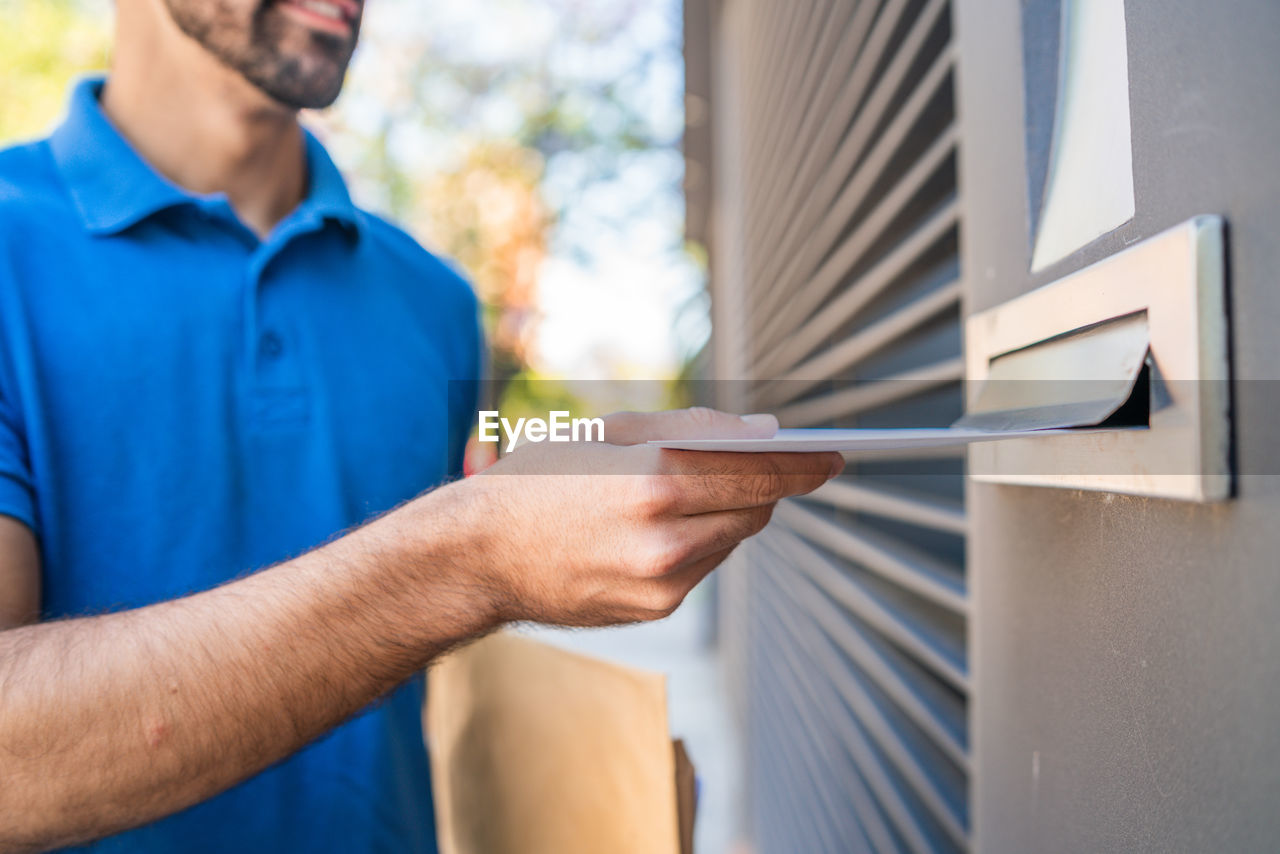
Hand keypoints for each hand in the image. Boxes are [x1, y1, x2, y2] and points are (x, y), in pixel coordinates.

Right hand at [452, 408, 842, 625]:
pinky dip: (699, 542)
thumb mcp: (611, 433)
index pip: (760, 470)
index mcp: (656, 481)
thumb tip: (763, 433)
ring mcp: (662, 582)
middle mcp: (666, 537)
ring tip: (703, 488)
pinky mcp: (654, 608)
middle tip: (776, 461)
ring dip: (731, 511)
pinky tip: (665, 525)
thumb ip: (694, 429)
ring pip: (732, 539)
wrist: (480, 555)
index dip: (804, 463)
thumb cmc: (539, 480)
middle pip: (756, 507)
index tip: (833, 455)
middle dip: (768, 482)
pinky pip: (702, 567)